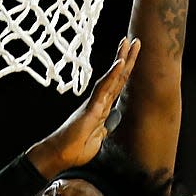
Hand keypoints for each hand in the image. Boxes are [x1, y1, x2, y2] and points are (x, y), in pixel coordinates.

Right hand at [26, 37, 140, 178]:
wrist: (61, 154)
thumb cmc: (76, 147)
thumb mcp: (98, 137)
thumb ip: (105, 127)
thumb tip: (112, 120)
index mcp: (102, 108)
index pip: (117, 86)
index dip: (125, 72)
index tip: (131, 57)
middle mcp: (99, 101)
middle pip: (117, 77)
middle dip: (126, 59)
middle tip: (134, 41)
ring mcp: (95, 103)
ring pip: (112, 78)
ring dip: (122, 60)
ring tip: (129, 43)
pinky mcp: (92, 108)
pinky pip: (104, 89)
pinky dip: (113, 75)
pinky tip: (120, 63)